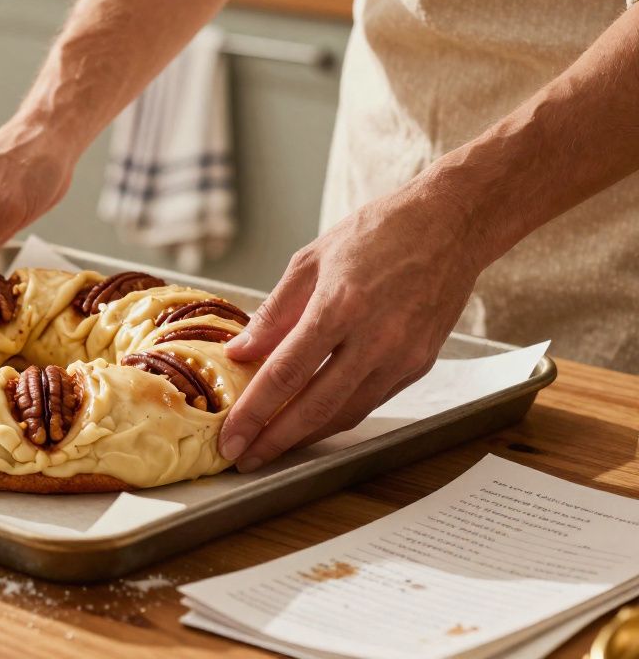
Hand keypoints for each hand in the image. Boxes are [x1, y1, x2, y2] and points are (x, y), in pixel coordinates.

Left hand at [219, 179, 483, 471]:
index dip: (254, 412)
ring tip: (272, 448)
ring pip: (346, 414)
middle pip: (315, 407)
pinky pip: (370, 402)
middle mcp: (375, 338)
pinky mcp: (420, 364)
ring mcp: (402, 356)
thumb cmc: (379, 232)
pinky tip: (312, 423)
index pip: (285, 373)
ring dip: (306, 437)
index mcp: (340, 306)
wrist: (451, 223)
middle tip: (244, 459)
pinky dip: (337, 417)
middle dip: (275, 441)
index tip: (230, 437)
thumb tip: (240, 352)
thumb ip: (275, 312)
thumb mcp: (311, 260)